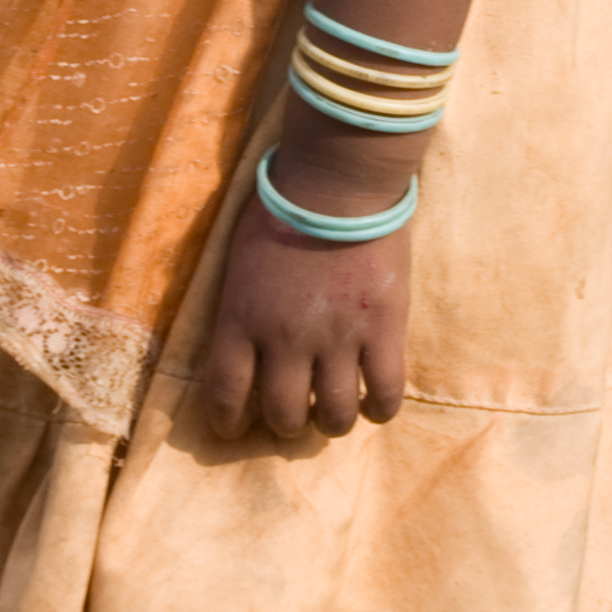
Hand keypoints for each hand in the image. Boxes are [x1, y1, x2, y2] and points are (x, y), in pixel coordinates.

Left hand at [200, 189, 408, 442]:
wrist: (337, 183)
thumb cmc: (280, 208)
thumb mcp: (237, 259)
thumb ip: (239, 305)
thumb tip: (242, 337)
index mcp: (241, 320)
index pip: (225, 393)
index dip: (228, 422)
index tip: (233, 429)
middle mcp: (285, 341)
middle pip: (283, 414)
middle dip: (286, 425)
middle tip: (295, 415)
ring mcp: (337, 339)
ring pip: (335, 414)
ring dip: (332, 421)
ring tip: (335, 412)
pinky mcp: (383, 331)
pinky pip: (386, 392)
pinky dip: (381, 408)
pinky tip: (376, 404)